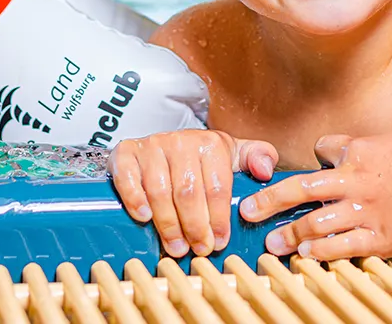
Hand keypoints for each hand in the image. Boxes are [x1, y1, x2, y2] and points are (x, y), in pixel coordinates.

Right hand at [110, 129, 277, 257]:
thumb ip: (258, 157)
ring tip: (176, 247)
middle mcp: (180, 141)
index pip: (217, 187)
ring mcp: (151, 146)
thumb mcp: (233, 153)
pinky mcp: (126, 153)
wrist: (163, 143)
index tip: (219, 242)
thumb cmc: (201, 157)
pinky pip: (128, 178)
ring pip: (160, 191)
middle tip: (199, 249)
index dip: (219, 219)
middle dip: (195, 227)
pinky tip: (144, 218)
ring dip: (168, 224)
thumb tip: (265, 171)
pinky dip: (134, 200)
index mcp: (210, 143)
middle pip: (188, 192)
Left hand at [237, 131, 391, 261]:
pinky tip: (305, 255)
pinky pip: (342, 247)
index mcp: (360, 153)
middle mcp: (357, 183)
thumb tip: (332, 147)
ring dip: (290, 233)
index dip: (309, 160)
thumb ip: (358, 144)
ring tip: (272, 242)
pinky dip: (320, 252)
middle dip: (270, 201)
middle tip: (248, 210)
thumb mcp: (391, 140)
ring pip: (317, 223)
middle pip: (303, 190)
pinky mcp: (378, 239)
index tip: (300, 169)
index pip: (320, 151)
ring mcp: (367, 213)